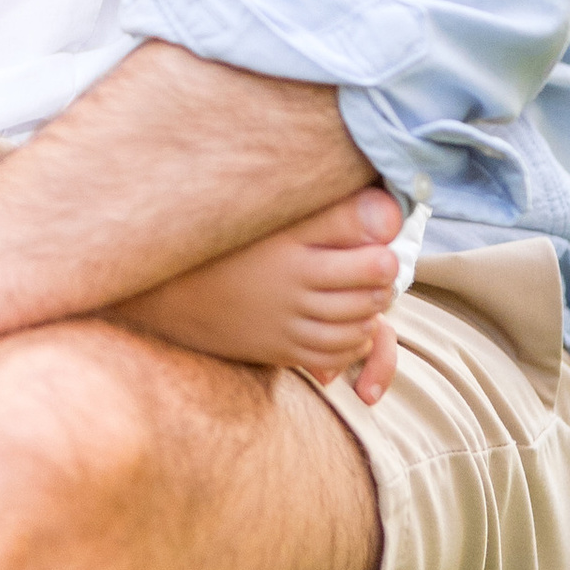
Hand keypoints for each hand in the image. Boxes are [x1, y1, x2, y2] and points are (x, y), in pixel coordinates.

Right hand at [113, 188, 404, 398]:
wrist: (175, 291)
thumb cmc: (232, 243)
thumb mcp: (280, 220)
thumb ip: (338, 215)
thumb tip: (394, 215)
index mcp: (295, 257)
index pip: (371, 263)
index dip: (385, 254)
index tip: (380, 243)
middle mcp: (293, 296)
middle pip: (368, 298)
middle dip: (383, 284)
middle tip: (377, 265)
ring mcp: (287, 328)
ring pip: (356, 329)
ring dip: (370, 312)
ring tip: (363, 291)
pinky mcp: (280, 351)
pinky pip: (333, 355)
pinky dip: (352, 341)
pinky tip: (347, 320)